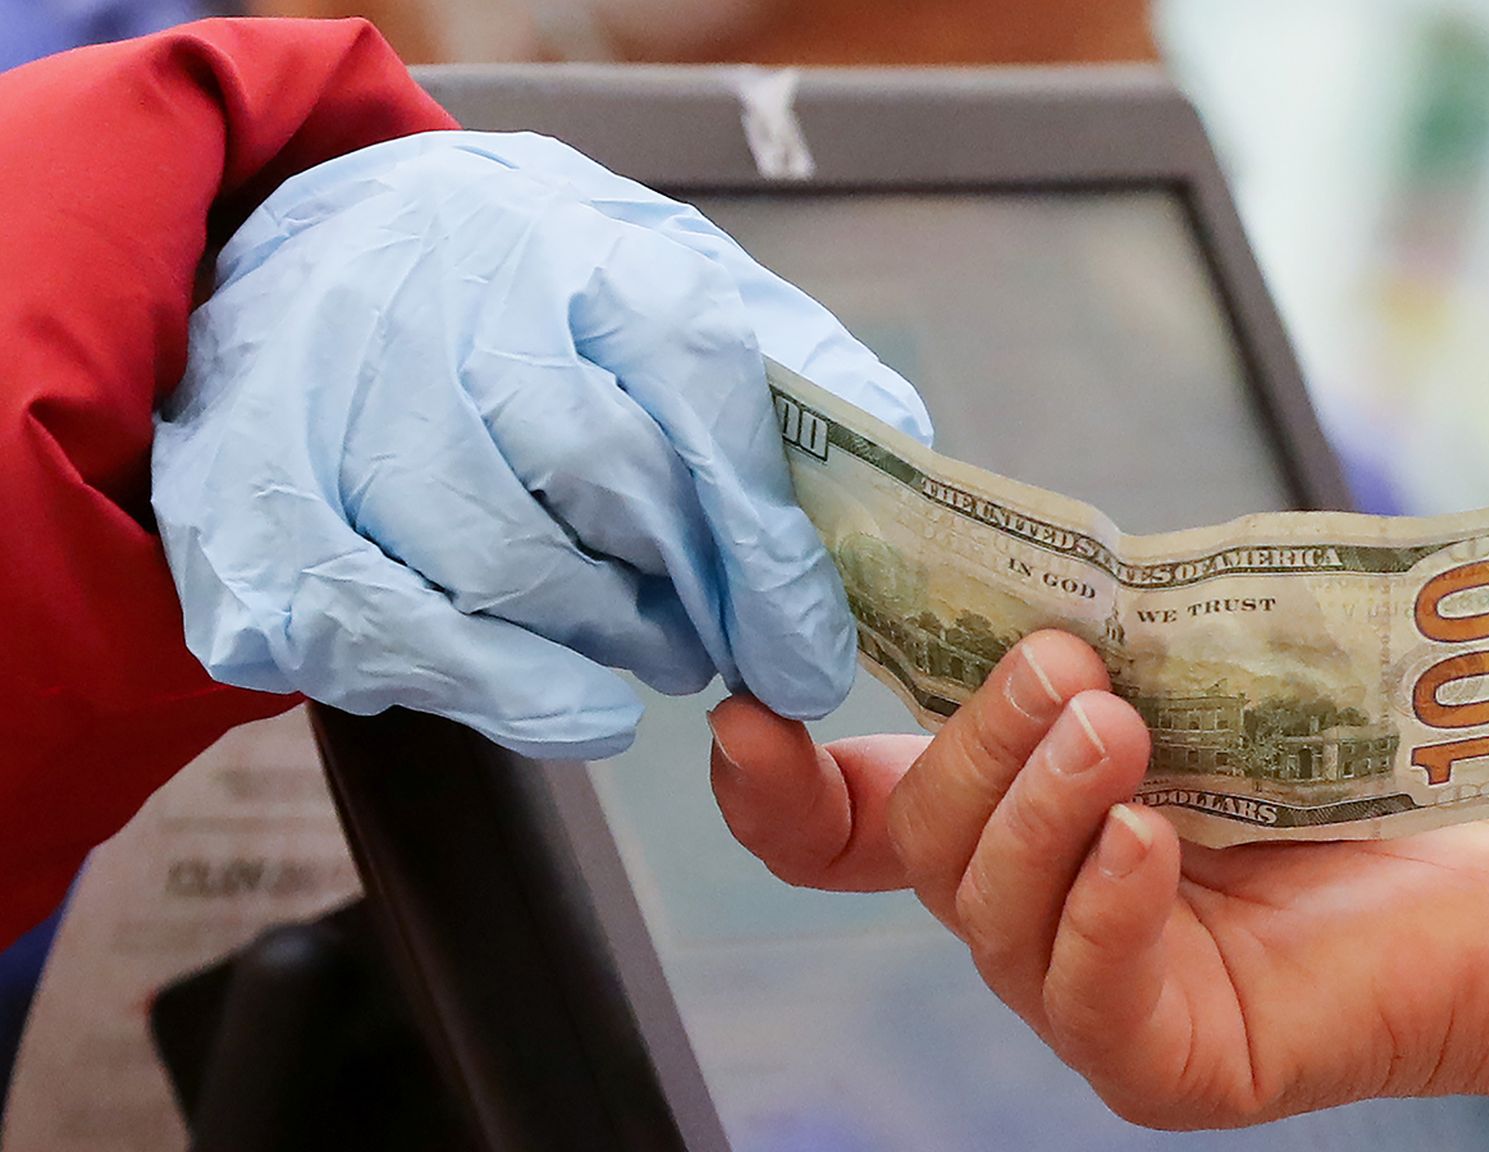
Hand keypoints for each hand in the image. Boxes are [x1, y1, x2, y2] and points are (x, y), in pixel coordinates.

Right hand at [154, 131, 929, 758]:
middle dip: (688, 594)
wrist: (314, 260)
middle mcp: (446, 302)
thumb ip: (791, 368)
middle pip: (603, 478)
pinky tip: (566, 700)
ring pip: (503, 567)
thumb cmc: (524, 293)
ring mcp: (336, 401)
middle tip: (724, 647)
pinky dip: (501, 690)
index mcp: (572, 242)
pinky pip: (388, 632)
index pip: (698, 379)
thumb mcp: (667, 280)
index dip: (765, 539)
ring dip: (602, 641)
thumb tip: (901, 463)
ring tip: (641, 646)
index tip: (810, 652)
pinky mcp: (253, 505)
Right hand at [710, 631, 1488, 1149]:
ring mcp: (1088, 991)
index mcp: (1020, 811)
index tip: (749, 714)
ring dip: (1039, 804)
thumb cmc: (1354, 753)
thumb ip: (1089, 639)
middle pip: (927, 838)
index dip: (778, 787)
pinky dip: (1101, 907)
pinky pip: (1085, 994)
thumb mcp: (1195, 667)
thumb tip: (995, 586)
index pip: (851, 822)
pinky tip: (1149, 844)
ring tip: (1120, 729)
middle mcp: (1033, 905)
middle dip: (979, 741)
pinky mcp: (1161, 1059)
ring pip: (990, 911)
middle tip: (1068, 666)